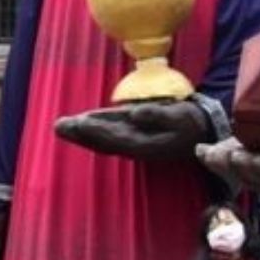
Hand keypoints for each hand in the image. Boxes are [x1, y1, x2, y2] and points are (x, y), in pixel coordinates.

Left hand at [54, 101, 209, 160]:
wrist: (201, 132)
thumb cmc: (190, 124)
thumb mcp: (179, 117)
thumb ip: (157, 116)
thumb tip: (134, 113)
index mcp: (144, 145)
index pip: (115, 138)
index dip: (97, 131)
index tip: (80, 122)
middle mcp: (134, 146)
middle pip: (101, 141)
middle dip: (80, 134)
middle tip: (59, 126)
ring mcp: (132, 141)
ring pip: (102, 139)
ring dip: (81, 133)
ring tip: (61, 125)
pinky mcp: (132, 134)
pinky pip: (109, 132)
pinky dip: (94, 127)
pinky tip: (81, 121)